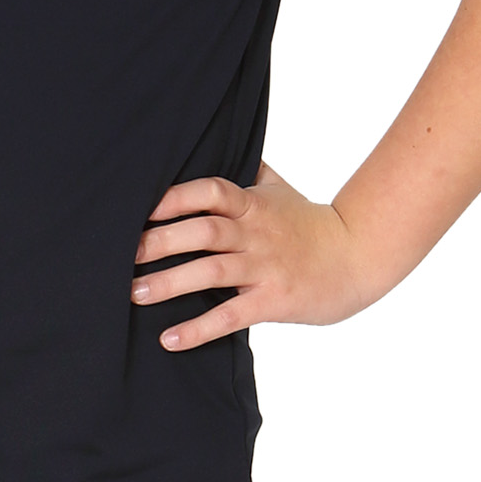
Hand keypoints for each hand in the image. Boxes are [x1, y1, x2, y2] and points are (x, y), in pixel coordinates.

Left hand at [132, 164, 385, 351]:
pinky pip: (230, 315)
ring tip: (135, 293)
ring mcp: (265, 268)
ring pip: (211, 271)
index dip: (176, 197)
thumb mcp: (282, 191)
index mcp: (254, 205)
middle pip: (204, 231)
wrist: (358, 258)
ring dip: (169, 283)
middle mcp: (257, 233)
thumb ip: (250, 171)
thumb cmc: (313, 225)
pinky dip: (198, 328)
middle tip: (122, 254)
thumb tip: (223, 142)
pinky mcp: (273, 301)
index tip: (142, 208)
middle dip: (160, 241)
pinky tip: (169, 339)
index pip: (212, 191)